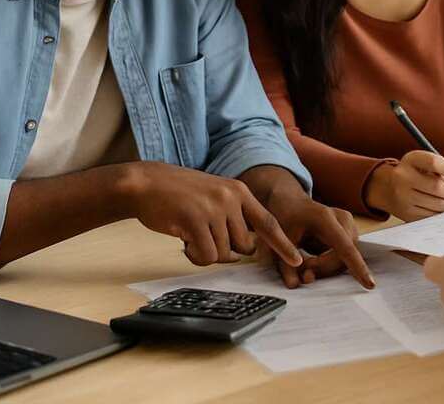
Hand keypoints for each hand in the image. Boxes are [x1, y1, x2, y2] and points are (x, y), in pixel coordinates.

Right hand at [124, 162, 301, 267]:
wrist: (146, 183)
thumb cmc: (179, 195)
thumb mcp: (214, 196)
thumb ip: (233, 217)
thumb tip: (245, 250)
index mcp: (239, 191)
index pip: (268, 222)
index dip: (283, 244)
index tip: (297, 260)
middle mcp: (231, 198)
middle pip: (244, 246)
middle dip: (225, 249)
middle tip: (203, 237)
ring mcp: (214, 208)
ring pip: (224, 253)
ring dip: (205, 252)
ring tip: (190, 233)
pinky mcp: (195, 220)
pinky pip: (206, 256)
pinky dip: (195, 256)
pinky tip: (183, 241)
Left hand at [258, 191, 374, 289]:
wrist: (292, 202)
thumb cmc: (287, 217)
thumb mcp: (280, 239)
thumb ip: (285, 264)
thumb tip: (294, 286)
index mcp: (326, 219)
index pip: (345, 247)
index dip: (357, 267)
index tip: (370, 285)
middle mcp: (343, 220)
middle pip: (344, 256)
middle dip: (324, 270)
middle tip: (303, 274)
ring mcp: (349, 227)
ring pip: (345, 259)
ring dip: (326, 269)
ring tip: (305, 266)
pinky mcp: (349, 235)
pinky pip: (344, 257)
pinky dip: (328, 265)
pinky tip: (313, 261)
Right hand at [363, 151, 443, 221]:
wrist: (387, 186)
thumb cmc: (417, 172)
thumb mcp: (428, 163)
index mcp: (411, 160)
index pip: (434, 163)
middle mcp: (403, 177)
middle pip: (438, 188)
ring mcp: (403, 198)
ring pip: (438, 205)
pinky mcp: (406, 214)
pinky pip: (433, 217)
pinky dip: (443, 214)